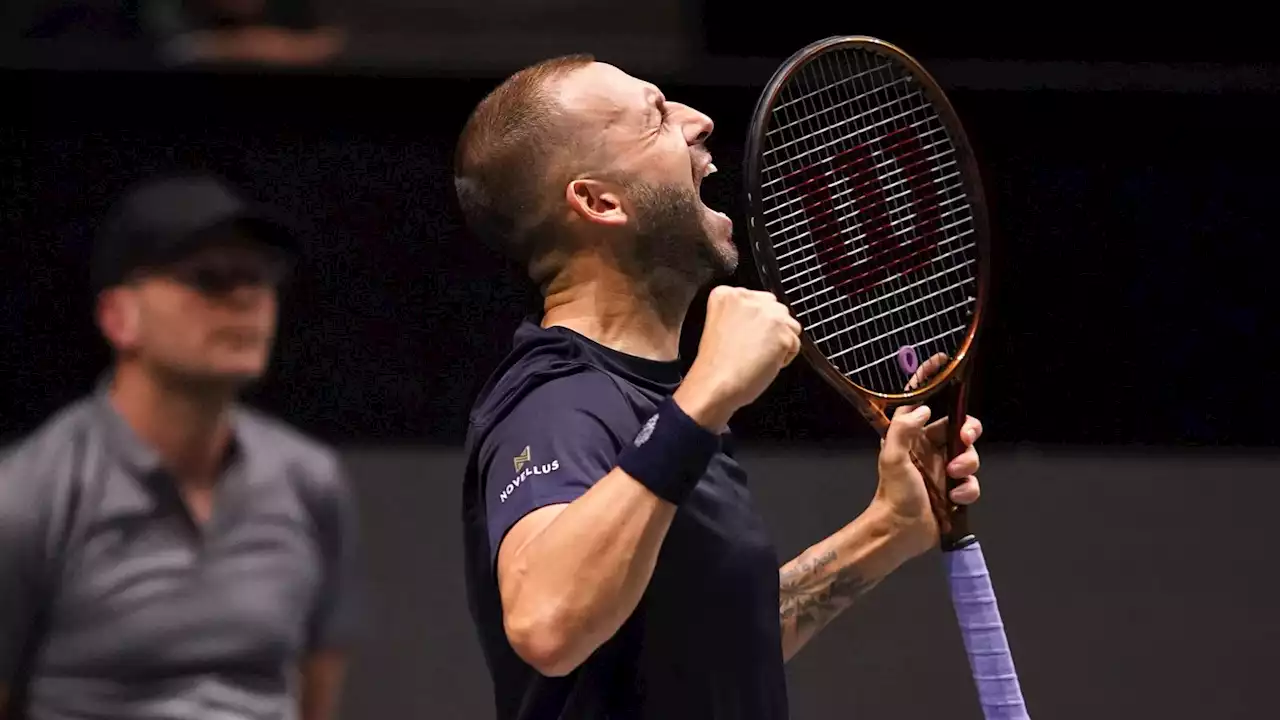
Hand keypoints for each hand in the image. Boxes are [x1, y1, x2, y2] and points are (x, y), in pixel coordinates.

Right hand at [676, 286, 801, 428]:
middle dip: (771, 328)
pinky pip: (795, 344)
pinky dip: (785, 357)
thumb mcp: (719, 324)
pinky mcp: (782, 334)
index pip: (757, 300)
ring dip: (780, 341)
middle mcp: (748, 298)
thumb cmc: (714, 364)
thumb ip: (740, 313)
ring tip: (758, 357)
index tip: (746, 336)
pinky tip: (764, 364)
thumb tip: (763, 319)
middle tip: (753, 348)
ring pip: (789, 325)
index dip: (756, 322)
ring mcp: (768, 314)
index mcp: (726, 294)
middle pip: (776, 309)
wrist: (715, 385)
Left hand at [873, 353, 982, 555]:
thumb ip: (903, 429)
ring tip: (953, 478)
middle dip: (969, 431)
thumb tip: (924, 409)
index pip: (924, 401)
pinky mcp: (956, 490)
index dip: (932, 380)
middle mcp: (931, 449)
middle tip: (965, 440)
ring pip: (971, 455)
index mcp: (913, 437)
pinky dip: (968, 489)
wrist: (901, 532)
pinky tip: (955, 497)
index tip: (942, 361)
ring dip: (967, 465)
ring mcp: (945, 469)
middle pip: (962, 427)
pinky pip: (973, 482)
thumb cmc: (892, 494)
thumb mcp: (891, 458)